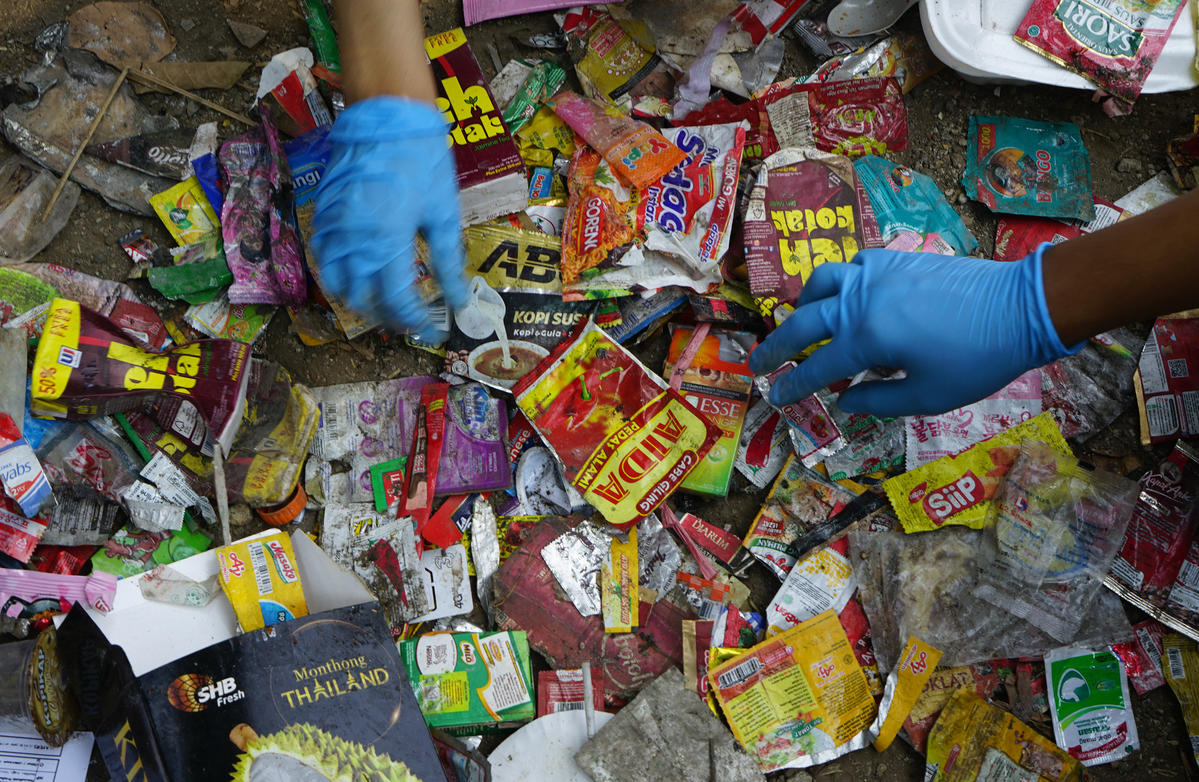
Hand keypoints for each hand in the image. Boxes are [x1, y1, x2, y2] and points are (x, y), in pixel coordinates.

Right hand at [310, 97, 467, 339]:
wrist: (387, 113)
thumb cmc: (422, 159)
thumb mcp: (443, 212)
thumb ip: (448, 260)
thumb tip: (460, 298)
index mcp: (388, 239)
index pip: (395, 299)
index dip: (414, 319)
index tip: (431, 327)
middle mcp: (354, 237)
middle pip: (363, 298)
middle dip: (387, 316)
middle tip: (410, 318)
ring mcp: (333, 225)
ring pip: (336, 282)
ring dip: (360, 300)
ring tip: (385, 303)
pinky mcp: (323, 212)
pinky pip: (323, 256)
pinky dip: (339, 274)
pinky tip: (360, 274)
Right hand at [748, 244, 1079, 416]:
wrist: (1021, 307)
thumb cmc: (978, 360)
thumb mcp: (928, 396)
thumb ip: (879, 400)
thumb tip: (845, 401)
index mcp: (866, 339)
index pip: (815, 367)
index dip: (792, 386)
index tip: (775, 397)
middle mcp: (860, 301)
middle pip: (802, 323)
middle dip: (775, 346)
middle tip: (759, 363)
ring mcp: (876, 274)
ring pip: (821, 283)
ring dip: (804, 306)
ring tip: (802, 322)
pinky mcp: (895, 260)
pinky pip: (851, 267)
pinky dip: (839, 284)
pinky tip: (849, 299)